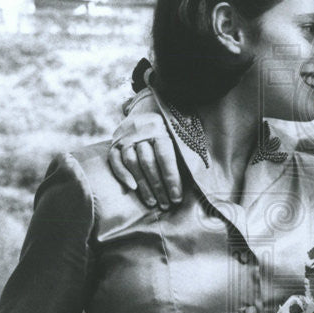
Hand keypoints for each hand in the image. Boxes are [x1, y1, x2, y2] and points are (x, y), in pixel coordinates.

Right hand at [107, 94, 182, 209]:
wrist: (146, 108)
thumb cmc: (169, 127)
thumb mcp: (179, 132)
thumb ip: (185, 149)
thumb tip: (199, 174)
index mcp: (160, 127)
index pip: (165, 155)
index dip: (171, 178)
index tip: (176, 197)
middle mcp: (141, 130)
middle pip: (148, 162)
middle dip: (158, 186)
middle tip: (165, 204)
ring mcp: (126, 136)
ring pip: (132, 163)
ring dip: (143, 185)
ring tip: (153, 202)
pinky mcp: (114, 143)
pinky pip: (115, 160)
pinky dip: (122, 175)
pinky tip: (132, 189)